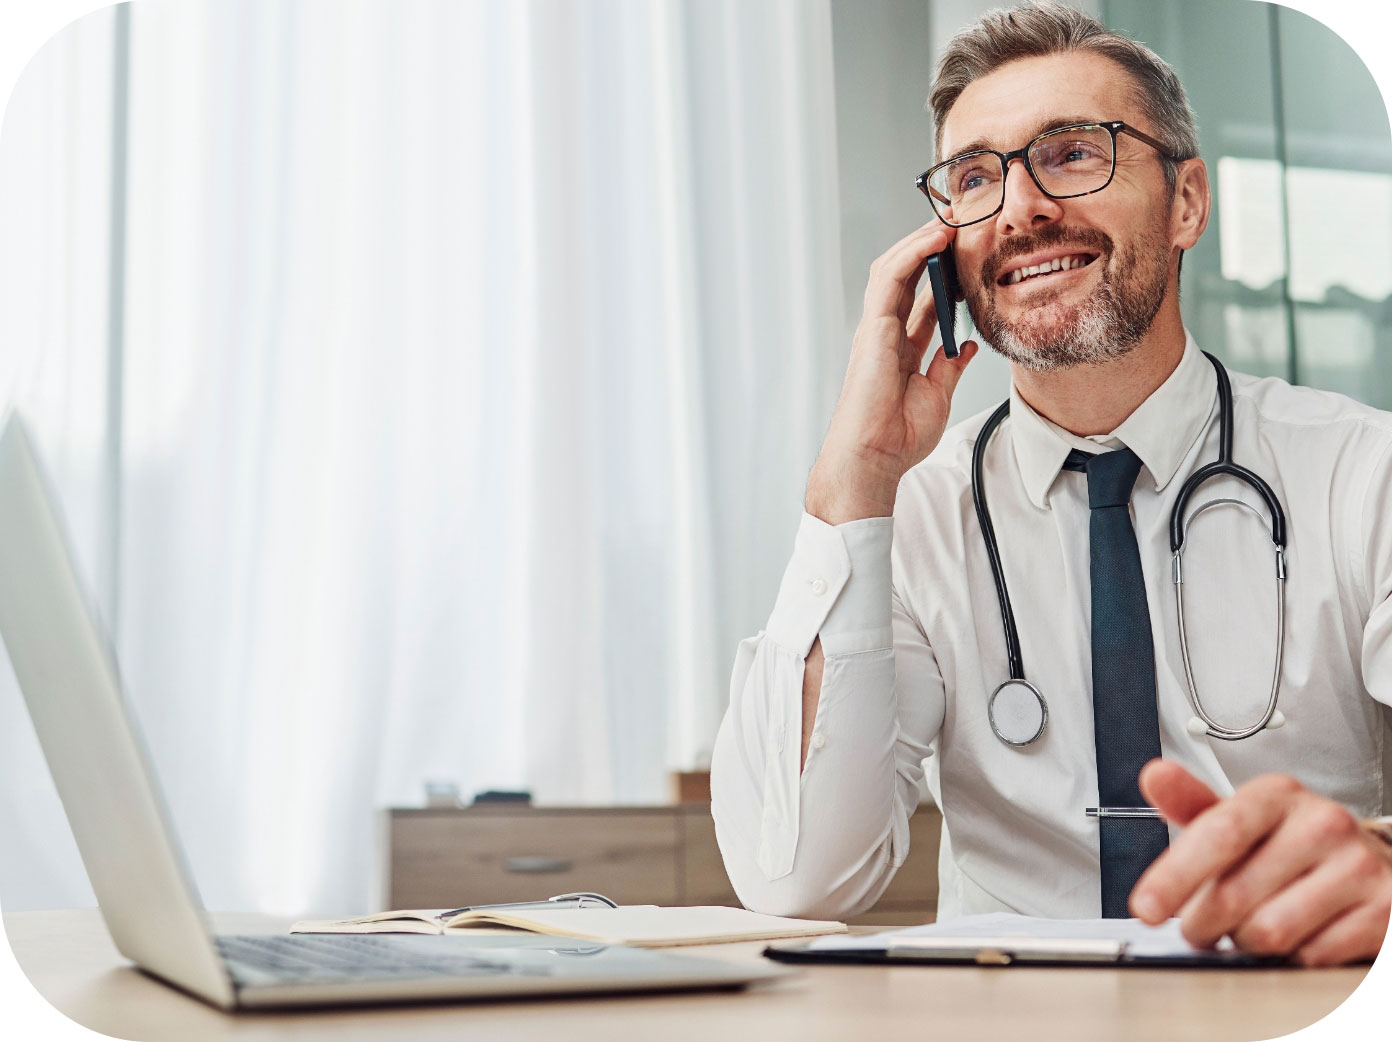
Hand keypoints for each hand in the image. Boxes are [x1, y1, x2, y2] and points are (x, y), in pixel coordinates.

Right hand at [806, 219, 977, 523]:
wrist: (873, 459)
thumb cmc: (895, 437)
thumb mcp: (937, 395)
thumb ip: (949, 365)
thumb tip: (968, 344)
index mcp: (900, 348)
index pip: (922, 297)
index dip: (942, 272)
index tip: (966, 251)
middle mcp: (886, 333)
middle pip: (907, 275)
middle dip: (930, 245)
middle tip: (959, 220)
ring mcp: (877, 329)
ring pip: (895, 269)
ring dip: (921, 241)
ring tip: (949, 219)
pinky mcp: (873, 329)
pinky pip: (890, 281)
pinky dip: (912, 254)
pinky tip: (934, 238)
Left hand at [1129, 759, 1391, 965]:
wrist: (1367, 862)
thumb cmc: (1292, 843)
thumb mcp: (1242, 818)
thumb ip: (1193, 804)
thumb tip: (1154, 776)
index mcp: (1277, 795)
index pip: (1218, 833)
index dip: (1175, 875)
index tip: (1146, 907)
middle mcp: (1322, 823)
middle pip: (1234, 893)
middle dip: (1202, 923)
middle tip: (1199, 928)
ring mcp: (1357, 867)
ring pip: (1270, 931)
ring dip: (1245, 943)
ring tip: (1248, 928)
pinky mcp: (1383, 910)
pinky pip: (1311, 955)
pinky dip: (1290, 957)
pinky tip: (1294, 937)